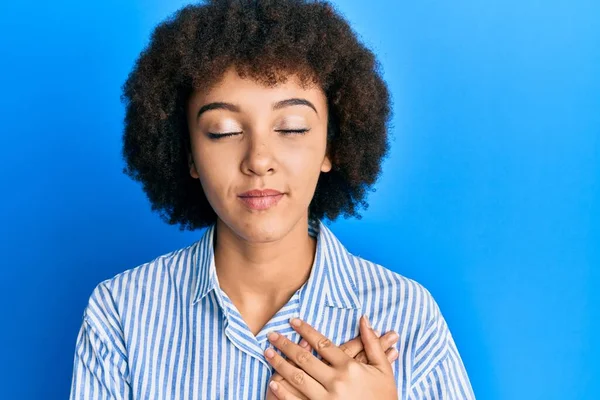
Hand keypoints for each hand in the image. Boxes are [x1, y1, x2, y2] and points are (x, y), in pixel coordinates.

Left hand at [264, 315, 397, 398]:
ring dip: (280, 364)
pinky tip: (273, 382)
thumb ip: (372, 343)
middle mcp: (336, 381)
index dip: (306, 330)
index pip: (322, 343)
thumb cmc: (385, 397)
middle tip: (272, 335)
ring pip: (297, 377)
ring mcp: (326, 399)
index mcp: (350, 367)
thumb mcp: (383, 369)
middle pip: (305, 358)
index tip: (293, 322)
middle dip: (285, 345)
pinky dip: (283, 392)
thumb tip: (364, 319)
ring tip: (268, 353)